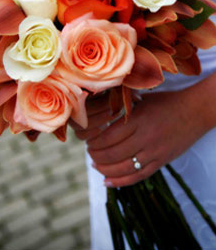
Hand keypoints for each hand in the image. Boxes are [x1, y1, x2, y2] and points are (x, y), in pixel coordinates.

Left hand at [71, 85, 212, 186]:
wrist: (195, 111)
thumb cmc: (164, 103)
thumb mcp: (140, 101)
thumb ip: (121, 110)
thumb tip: (95, 116)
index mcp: (137, 120)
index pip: (108, 137)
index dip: (94, 142)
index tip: (87, 141)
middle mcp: (145, 137)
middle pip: (113, 154)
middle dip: (96, 155)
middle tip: (89, 152)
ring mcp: (154, 152)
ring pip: (124, 168)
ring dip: (105, 169)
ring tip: (95, 165)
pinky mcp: (162, 161)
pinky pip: (139, 176)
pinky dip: (121, 181)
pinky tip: (107, 181)